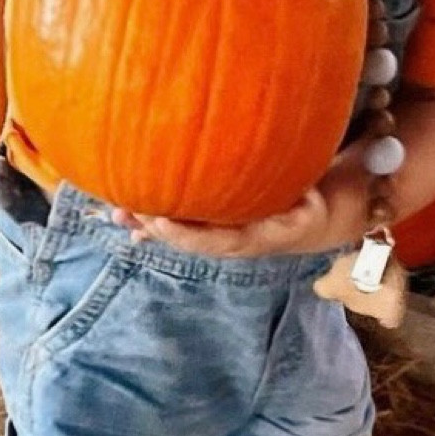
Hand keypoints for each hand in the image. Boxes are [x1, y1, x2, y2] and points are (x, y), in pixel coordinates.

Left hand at [115, 187, 339, 258]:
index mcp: (254, 238)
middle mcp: (231, 240)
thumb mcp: (316, 203)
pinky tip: (126, 220)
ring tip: (118, 214)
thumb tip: (307, 194)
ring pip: (179, 233)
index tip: (160, 222)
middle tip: (128, 209)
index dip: (187, 236)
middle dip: (157, 227)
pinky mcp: (212, 225)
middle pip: (188, 239)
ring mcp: (219, 235)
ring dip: (148, 225)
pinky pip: (180, 227)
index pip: (216, 242)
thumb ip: (308, 198)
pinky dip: (153, 223)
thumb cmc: (312, 207)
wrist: (311, 222)